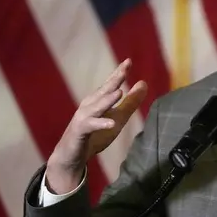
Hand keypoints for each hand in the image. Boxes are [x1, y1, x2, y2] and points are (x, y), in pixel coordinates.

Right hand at [46, 59, 147, 193]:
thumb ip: (130, 102)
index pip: (110, 84)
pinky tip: (111, 124)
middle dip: (114, 80)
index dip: (119, 73)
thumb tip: (144, 83)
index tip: (128, 61)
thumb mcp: (118, 118)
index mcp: (98, 100)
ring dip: (107, 100)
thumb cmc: (95, 134)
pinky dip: (100, 124)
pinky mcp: (79, 132)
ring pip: (96, 107)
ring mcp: (83, 118)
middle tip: (124, 68)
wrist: (72, 156)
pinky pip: (90, 127)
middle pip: (103, 91)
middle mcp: (89, 105)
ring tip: (119, 92)